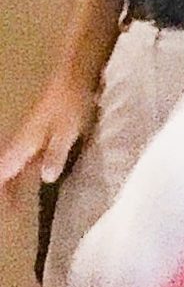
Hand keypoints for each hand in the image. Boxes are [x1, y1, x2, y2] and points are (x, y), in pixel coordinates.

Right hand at [0, 80, 93, 207]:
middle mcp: (21, 140)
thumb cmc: (71, 104)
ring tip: (17, 198)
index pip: (3, 173)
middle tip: (12, 209)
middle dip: (6, 188)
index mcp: (23, 144)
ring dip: (13, 179)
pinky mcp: (39, 130)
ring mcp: (29, 134)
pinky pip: (25, 155)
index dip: (3, 191)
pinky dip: (23, 168)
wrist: (73, 76)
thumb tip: (45, 178)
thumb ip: (55, 155)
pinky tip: (34, 173)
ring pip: (14, 162)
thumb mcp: (67, 131)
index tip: (8, 210)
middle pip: (6, 169)